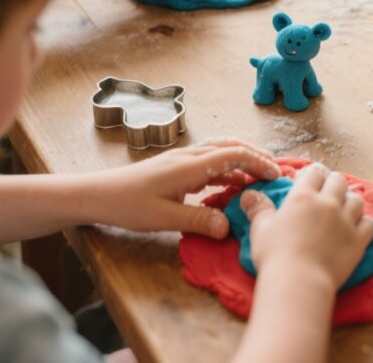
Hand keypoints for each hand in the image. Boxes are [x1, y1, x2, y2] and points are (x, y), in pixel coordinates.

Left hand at [94, 139, 280, 238]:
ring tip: (260, 177)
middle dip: (257, 155)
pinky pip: (209, 162)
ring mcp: (182, 161)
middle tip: (276, 171)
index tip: (277, 175)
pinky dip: (227, 170)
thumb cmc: (126, 205)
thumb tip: (229, 227)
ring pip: (221, 152)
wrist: (95, 195)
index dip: (259, 162)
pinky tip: (232, 185)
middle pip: (231, 146)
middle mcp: (189, 157)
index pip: (234, 155)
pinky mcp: (176, 168)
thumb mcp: (163, 217)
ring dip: (243, 161)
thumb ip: (198, 220)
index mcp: (189, 166)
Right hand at [239, 165, 372, 288]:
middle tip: (327, 193)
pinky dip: (363, 223)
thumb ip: (259, 209)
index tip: (311, 180)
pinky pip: (369, 223)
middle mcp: (328, 203)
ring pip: (357, 200)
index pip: (315, 172)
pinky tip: (356, 228)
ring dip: (350, 201)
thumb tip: (249, 195)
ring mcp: (346, 221)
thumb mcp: (261, 229)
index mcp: (303, 196)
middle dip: (333, 183)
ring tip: (343, 209)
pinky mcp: (358, 241)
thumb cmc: (274, 254)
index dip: (314, 173)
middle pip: (339, 181)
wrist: (299, 282)